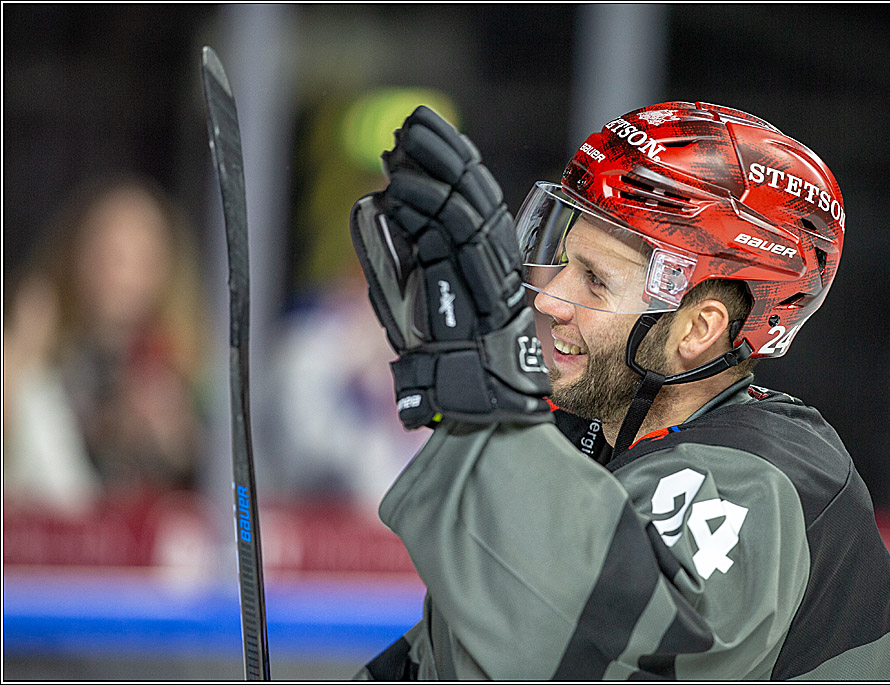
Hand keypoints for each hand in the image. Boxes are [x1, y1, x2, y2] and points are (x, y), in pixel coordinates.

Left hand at [350, 106, 550, 428]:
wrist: (472, 401)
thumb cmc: (440, 358)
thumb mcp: (404, 295)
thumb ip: (392, 249)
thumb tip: (373, 201)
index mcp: (466, 253)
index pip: (455, 194)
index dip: (433, 163)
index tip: (406, 137)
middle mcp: (481, 256)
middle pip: (467, 190)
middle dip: (440, 152)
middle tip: (413, 122)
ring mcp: (488, 269)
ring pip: (469, 206)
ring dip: (439, 170)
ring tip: (409, 138)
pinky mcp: (490, 287)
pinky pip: (462, 239)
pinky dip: (430, 211)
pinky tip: (402, 188)